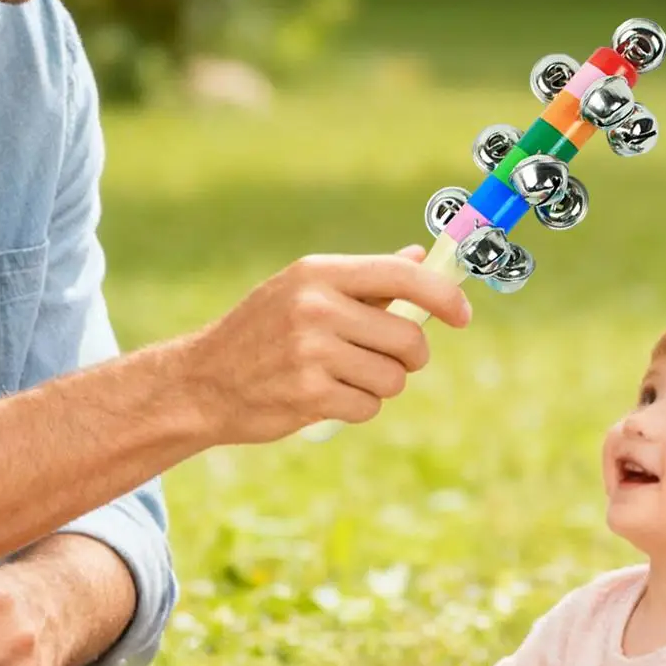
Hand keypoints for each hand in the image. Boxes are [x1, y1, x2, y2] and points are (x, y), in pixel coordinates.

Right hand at [179, 250, 471, 442]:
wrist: (203, 381)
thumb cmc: (262, 333)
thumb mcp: (303, 291)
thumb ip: (365, 279)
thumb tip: (418, 257)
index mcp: (318, 273)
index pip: (401, 277)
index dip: (443, 297)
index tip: (463, 316)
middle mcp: (315, 306)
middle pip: (407, 337)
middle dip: (409, 357)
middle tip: (389, 360)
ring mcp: (311, 351)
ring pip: (393, 378)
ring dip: (379, 386)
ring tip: (343, 378)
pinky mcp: (308, 394)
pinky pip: (368, 406)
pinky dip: (357, 407)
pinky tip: (325, 397)